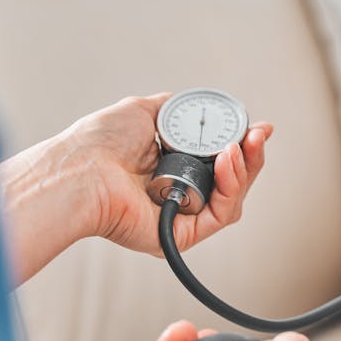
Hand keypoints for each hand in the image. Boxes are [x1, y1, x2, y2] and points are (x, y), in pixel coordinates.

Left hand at [61, 94, 272, 254]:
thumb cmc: (99, 144)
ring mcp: (183, 215)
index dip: (241, 144)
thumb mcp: (143, 111)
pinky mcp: (183, 234)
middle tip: (258, 135)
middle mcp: (180, 192)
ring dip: (244, 169)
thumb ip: (173, 109)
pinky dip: (231, 187)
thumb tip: (194, 106)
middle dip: (251, 156)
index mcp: (172, 167)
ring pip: (232, 198)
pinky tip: (229, 162)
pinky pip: (221, 214)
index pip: (218, 160)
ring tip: (238, 148)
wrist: (82, 170)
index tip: (257, 128)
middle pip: (232, 180)